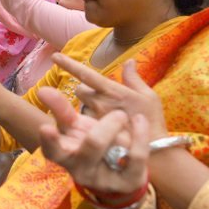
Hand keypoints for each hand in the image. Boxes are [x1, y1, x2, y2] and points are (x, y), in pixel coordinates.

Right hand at [37, 86, 148, 196]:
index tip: (46, 127)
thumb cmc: (93, 145)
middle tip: (118, 113)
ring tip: (123, 115)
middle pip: (90, 147)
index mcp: (65, 156)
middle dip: (105, 128)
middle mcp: (82, 170)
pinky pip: (136, 156)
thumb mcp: (76, 129)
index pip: (52, 151)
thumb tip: (42, 90)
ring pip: (116, 153)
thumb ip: (62, 110)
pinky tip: (140, 120)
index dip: (49, 140)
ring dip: (118, 128)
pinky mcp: (128, 181)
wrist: (121, 173)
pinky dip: (140, 135)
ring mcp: (105, 179)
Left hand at [51, 56, 168, 140]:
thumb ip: (134, 78)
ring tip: (105, 115)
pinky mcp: (92, 132)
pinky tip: (104, 128)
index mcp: (113, 91)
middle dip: (86, 91)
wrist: (152, 151)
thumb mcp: (149, 96)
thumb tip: (129, 61)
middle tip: (102, 99)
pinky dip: (91, 121)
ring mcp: (94, 118)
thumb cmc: (152, 121)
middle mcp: (100, 103)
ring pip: (81, 105)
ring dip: (89, 106)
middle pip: (80, 90)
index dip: (69, 65)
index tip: (55, 57)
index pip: (86, 75)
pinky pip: (85, 121)